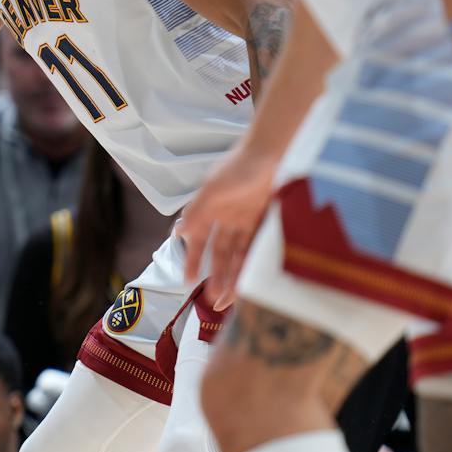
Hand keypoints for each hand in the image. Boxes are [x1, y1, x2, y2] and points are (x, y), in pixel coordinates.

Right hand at [179, 145, 280, 307]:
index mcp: (209, 208)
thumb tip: (178, 232)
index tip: (187, 279)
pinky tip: (250, 279)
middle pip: (219, 251)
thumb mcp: (212, 189)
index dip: (192, 259)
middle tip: (213, 298)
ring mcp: (246, 219)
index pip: (198, 240)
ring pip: (238, 253)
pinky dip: (252, 262)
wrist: (272, 152)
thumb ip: (197, 211)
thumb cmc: (238, 166)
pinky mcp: (265, 219)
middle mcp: (226, 217)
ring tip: (230, 296)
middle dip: (215, 274)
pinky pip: (257, 246)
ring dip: (233, 274)